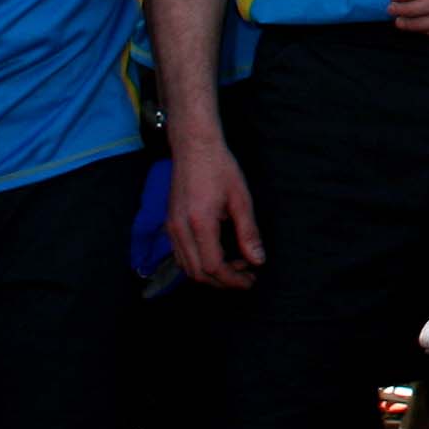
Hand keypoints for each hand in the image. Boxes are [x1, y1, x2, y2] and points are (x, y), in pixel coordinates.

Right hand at [166, 139, 265, 289]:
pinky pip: (181, 255)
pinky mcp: (170, 224)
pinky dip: (199, 263)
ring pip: (187, 267)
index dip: (232, 279)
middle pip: (197, 273)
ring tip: (237, 265)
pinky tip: (219, 254)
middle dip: (223, 281)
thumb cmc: (220, 168)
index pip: (213, 266)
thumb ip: (248, 232)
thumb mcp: (241, 198)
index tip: (251, 280)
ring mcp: (171, 228)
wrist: (194, 147)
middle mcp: (179, 230)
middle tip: (247, 276)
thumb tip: (258, 260)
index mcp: (199, 223)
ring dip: (211, 274)